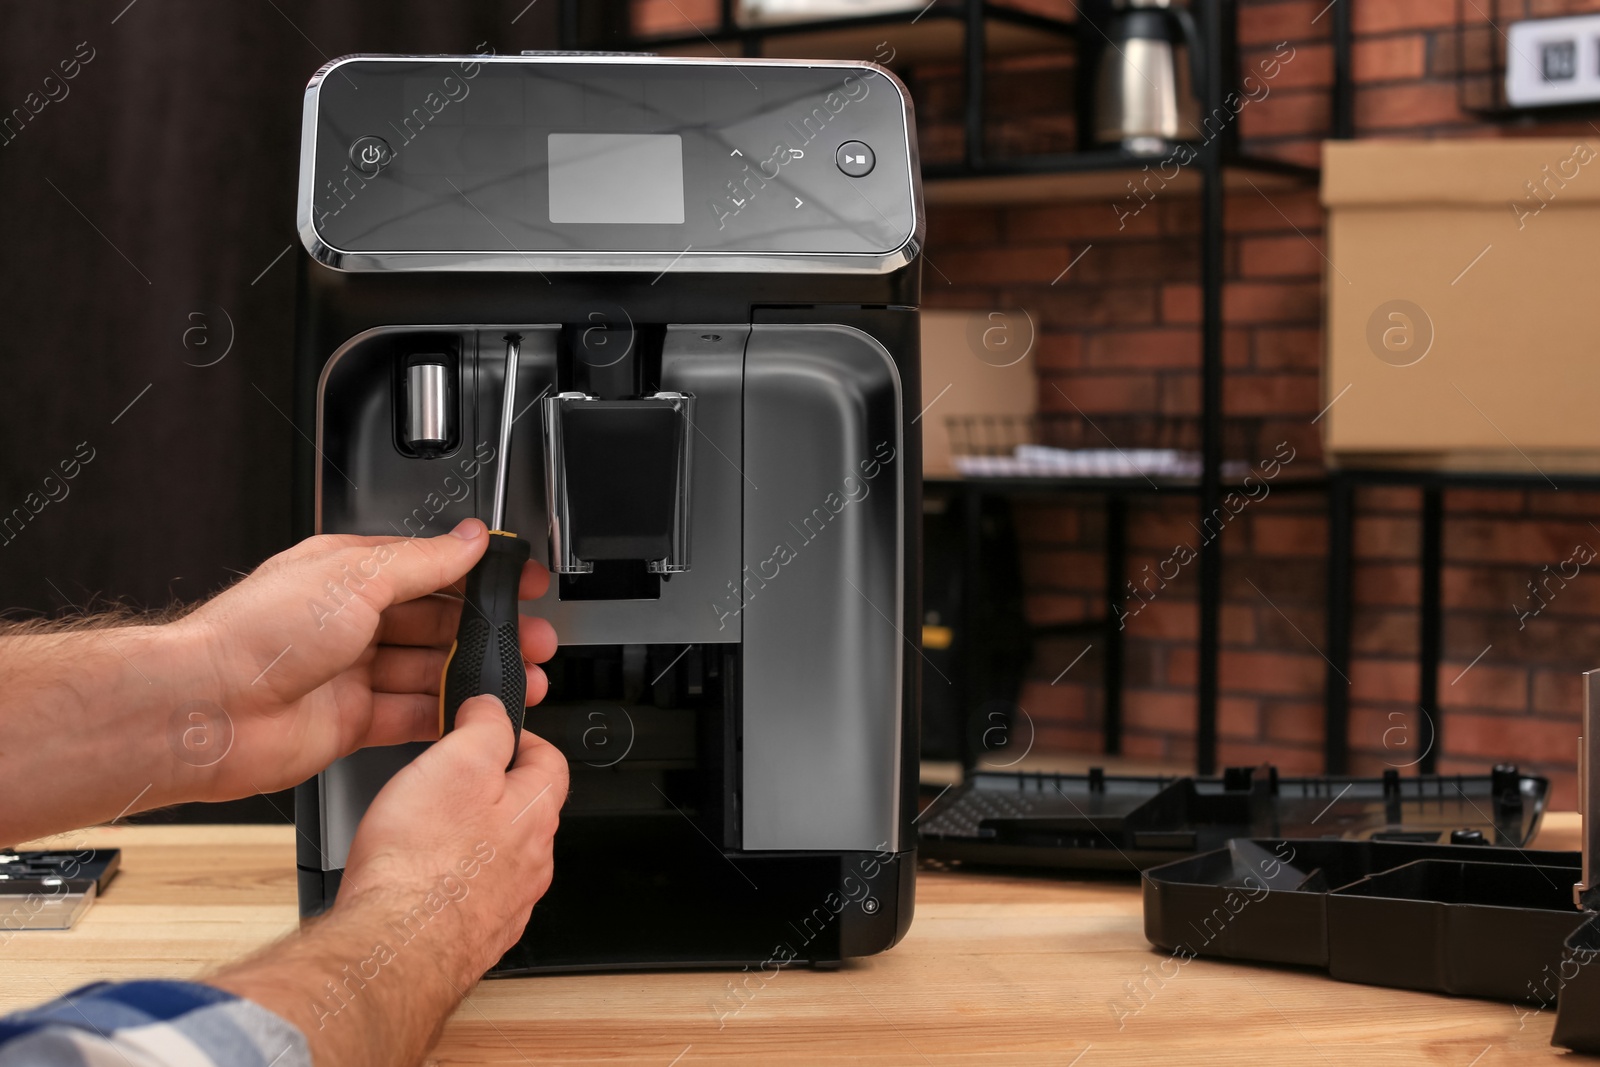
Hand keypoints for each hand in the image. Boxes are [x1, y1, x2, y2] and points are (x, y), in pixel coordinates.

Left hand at [183, 519, 555, 802]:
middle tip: (532, 641)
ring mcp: (350, 674)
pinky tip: (473, 716)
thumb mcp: (354, 578)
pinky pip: (410, 718)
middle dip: (488, 632)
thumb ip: (421, 562)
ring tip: (519, 681)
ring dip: (474, 676)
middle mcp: (350, 622)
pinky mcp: (350, 723)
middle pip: (436, 623)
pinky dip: (444, 717)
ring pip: (429, 672)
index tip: (520, 583)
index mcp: (348, 574)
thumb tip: (468, 539)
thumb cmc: (257, 635)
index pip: (430, 568)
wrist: (207, 710)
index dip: (479, 575)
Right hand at [208, 696, 566, 1065]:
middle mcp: (533, 864)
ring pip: (500, 857)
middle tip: (451, 779)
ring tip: (428, 830)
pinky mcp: (476, 937)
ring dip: (472, 839)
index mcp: (536, 815)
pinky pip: (473, 897)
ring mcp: (507, 905)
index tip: (492, 732)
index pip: (551, 762)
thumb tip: (494, 708)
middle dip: (492, 790)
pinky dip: (452, 882)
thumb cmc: (420, 860)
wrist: (392, 946)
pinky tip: (419, 880)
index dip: (521, 739)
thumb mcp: (456, 761)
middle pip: (526, 811)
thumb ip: (485, 727)